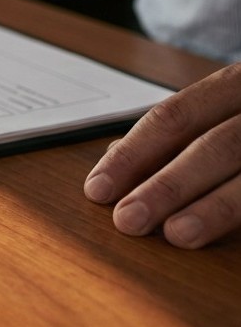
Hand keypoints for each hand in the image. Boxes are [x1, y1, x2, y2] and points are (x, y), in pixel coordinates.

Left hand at [84, 62, 240, 247]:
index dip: (135, 153)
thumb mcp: (225, 105)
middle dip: (169, 185)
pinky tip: (232, 244)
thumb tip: (118, 159)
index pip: (176, 115)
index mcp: (239, 82)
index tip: (98, 190)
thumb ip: (180, 131)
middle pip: (217, 145)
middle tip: (128, 220)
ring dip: (216, 208)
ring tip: (177, 235)